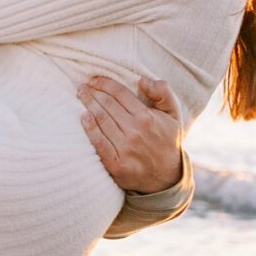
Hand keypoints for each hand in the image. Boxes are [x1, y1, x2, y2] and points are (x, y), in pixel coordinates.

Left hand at [77, 74, 183, 191]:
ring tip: (81, 95)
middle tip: (83, 86)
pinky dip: (89, 128)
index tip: (95, 80)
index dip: (105, 83)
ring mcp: (125, 149)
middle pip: (107, 105)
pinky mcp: (116, 165)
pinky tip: (83, 117)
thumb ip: (163, 93)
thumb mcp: (173, 114)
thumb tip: (142, 80)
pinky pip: (98, 143)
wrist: (167, 176)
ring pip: (101, 120)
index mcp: (147, 117)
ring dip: (88, 105)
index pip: (120, 94)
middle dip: (93, 92)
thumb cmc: (167, 140)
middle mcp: (135, 132)